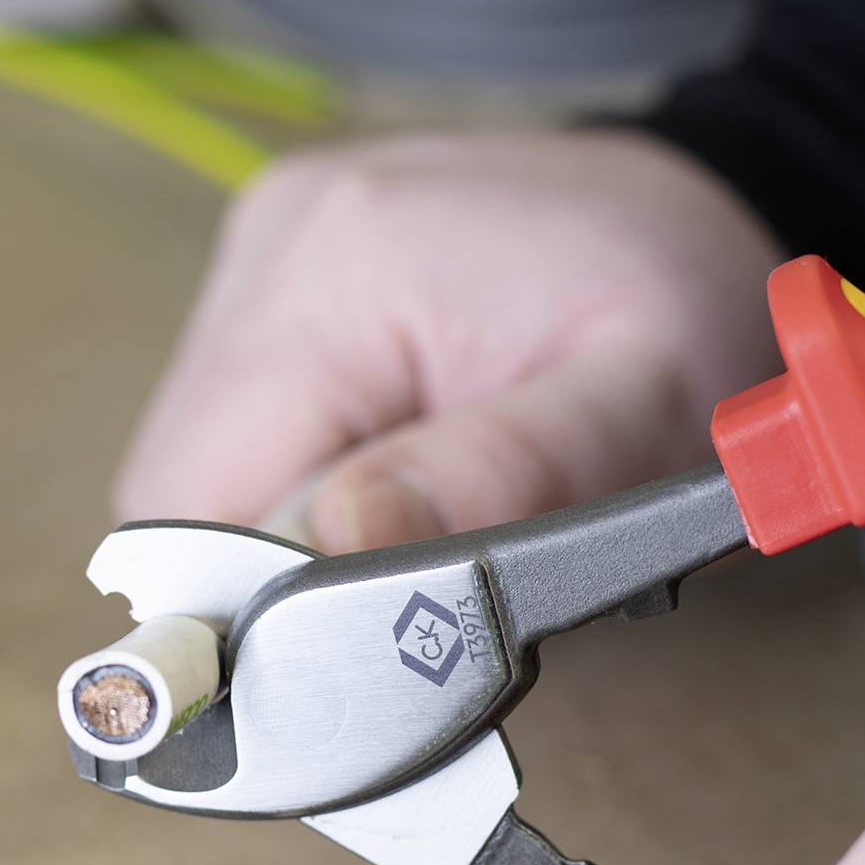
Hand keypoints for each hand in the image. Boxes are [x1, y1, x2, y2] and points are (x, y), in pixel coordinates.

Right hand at [115, 130, 783, 550]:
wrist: (680, 217)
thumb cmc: (678, 310)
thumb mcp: (639, 409)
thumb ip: (504, 477)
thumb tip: (342, 541)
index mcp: (341, 265)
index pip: (202, 507)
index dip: (259, 611)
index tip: (360, 647)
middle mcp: (271, 246)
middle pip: (184, 500)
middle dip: (278, 581)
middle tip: (402, 592)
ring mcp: (259, 257)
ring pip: (201, 478)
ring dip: (282, 541)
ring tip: (407, 528)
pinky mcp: (269, 284)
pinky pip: (233, 436)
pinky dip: (291, 493)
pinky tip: (381, 483)